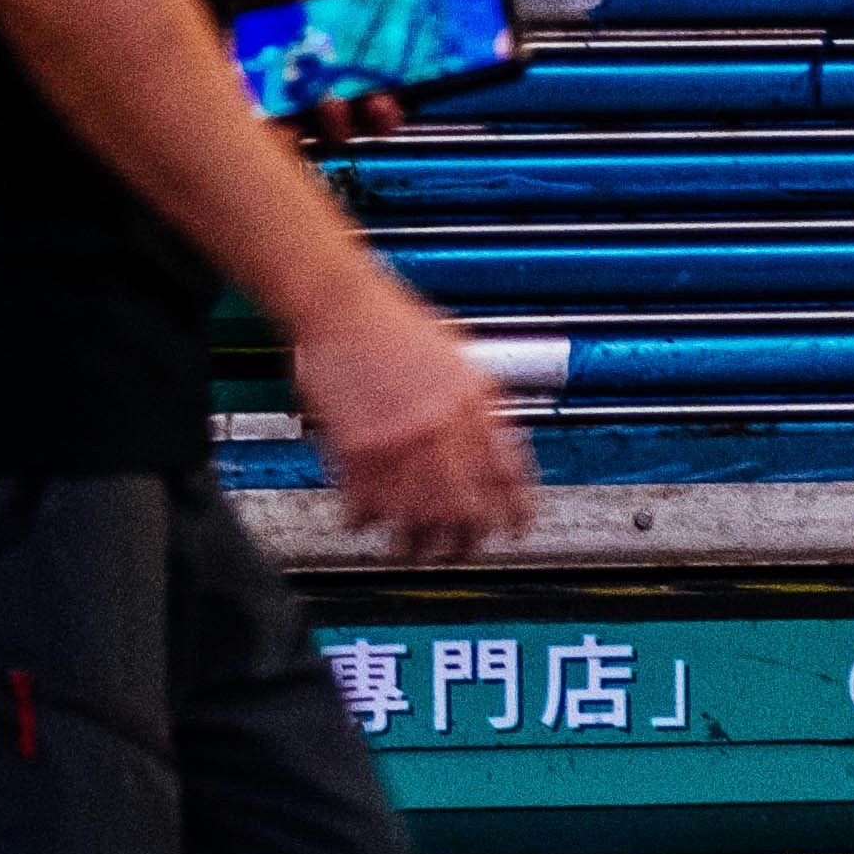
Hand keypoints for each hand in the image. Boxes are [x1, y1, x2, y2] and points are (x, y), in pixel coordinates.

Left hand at [233, 0, 437, 151]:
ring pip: (336, 132)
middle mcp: (334, 79)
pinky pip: (287, 139)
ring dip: (340, 121)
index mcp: (356, 47)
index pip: (397, 78)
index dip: (410, 85)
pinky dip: (291, 132)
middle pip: (374, 116)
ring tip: (328, 100)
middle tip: (378, 101)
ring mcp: (300, 100)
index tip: (417, 79)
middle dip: (382, 114)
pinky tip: (287, 115)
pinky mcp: (267, 116)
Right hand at [289, 272, 537, 559]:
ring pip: (418, 517)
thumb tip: (492, 443)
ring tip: (412, 550)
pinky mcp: (356, 449)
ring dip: (415, 542)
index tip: (515, 528)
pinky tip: (363, 523)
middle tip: (462, 552)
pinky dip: (364, 522)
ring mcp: (399, 440)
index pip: (507, 472)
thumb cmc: (390, 319)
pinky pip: (366, 505)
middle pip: (465, 506)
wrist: (338, 301)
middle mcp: (440, 426)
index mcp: (472, 401)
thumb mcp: (456, 353)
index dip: (514, 509)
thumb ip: (475, 401)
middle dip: (466, 539)